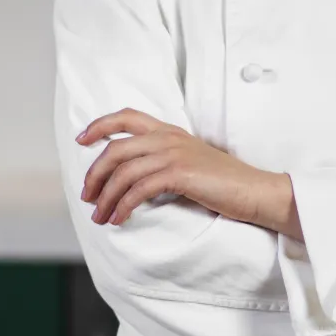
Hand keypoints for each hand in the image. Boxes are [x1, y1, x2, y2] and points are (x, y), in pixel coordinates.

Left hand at [76, 108, 277, 228]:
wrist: (253, 189)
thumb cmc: (222, 181)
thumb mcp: (191, 160)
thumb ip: (164, 158)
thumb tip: (131, 175)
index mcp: (170, 130)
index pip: (127, 116)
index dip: (100, 125)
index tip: (82, 140)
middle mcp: (169, 137)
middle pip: (116, 148)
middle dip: (95, 174)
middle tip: (88, 197)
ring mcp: (174, 154)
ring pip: (124, 172)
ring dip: (106, 197)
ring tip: (100, 217)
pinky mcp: (179, 174)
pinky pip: (139, 189)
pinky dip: (123, 205)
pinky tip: (119, 219)